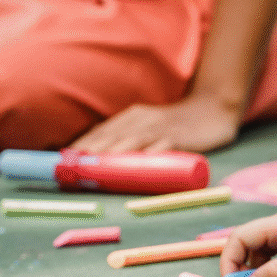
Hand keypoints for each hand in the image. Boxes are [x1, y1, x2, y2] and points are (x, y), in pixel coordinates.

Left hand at [71, 94, 240, 152]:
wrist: (214, 108)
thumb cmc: (179, 125)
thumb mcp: (151, 128)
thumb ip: (133, 141)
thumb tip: (109, 164)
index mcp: (131, 117)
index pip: (101, 132)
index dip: (81, 146)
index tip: (63, 161)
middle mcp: (142, 120)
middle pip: (111, 136)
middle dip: (90, 151)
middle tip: (72, 168)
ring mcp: (161, 127)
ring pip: (132, 140)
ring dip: (113, 153)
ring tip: (96, 166)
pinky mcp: (180, 136)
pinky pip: (162, 146)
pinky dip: (149, 154)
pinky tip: (139, 163)